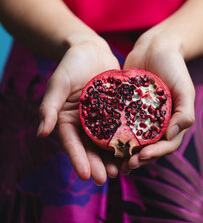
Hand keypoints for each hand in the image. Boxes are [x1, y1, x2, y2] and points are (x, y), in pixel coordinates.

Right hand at [37, 35, 121, 184]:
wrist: (92, 49)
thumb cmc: (71, 64)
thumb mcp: (58, 83)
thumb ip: (49, 107)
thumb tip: (41, 134)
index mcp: (67, 119)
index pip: (71, 143)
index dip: (77, 160)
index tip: (84, 176)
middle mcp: (84, 122)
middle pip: (89, 147)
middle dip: (96, 164)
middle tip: (106, 178)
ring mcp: (101, 117)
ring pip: (106, 142)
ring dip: (112, 157)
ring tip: (120, 171)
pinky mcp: (116, 110)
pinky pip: (121, 127)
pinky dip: (126, 139)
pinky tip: (134, 149)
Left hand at [121, 27, 194, 171]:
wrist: (155, 47)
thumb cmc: (174, 66)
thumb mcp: (185, 88)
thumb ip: (185, 112)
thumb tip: (172, 135)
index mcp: (172, 121)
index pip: (166, 144)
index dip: (155, 154)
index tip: (141, 157)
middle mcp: (156, 121)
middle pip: (148, 146)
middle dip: (138, 158)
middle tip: (125, 166)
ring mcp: (140, 114)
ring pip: (133, 138)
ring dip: (124, 152)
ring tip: (113, 160)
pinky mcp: (126, 106)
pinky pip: (120, 121)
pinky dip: (113, 132)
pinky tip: (102, 137)